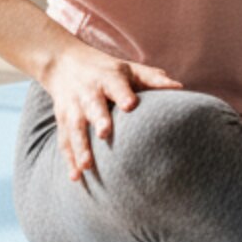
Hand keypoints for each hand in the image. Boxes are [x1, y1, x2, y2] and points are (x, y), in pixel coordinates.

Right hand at [37, 43, 184, 182]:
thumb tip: (179, 87)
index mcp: (108, 78)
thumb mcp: (130, 69)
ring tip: (87, 166)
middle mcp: (88, 93)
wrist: (66, 64)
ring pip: (75, 128)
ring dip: (80, 147)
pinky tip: (76, 177)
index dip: (123, 95)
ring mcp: (73, 108)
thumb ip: (153, 80)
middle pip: (93, 106)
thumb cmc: (109, 72)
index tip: (130, 105)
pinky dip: (69, 159)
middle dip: (98, 119)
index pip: (116, 86)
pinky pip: (64, 142)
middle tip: (104, 134)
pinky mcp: (63, 122)